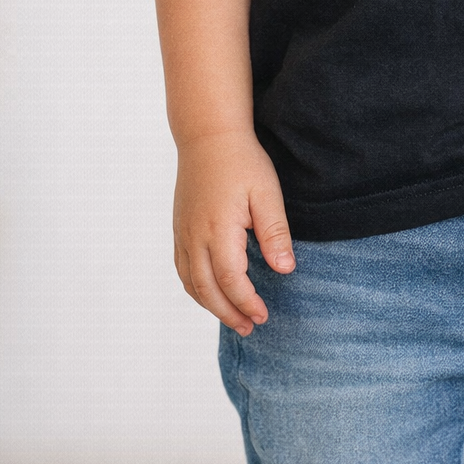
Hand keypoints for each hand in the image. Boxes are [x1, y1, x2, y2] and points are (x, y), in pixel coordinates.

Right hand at [173, 130, 295, 335]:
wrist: (208, 135)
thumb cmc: (242, 161)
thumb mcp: (266, 193)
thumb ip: (275, 232)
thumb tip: (285, 269)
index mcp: (218, 230)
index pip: (231, 280)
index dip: (247, 302)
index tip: (264, 315)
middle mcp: (195, 236)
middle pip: (207, 290)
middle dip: (229, 313)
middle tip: (250, 327)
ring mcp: (183, 233)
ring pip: (191, 283)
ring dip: (211, 306)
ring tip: (233, 318)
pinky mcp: (179, 228)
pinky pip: (182, 269)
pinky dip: (196, 289)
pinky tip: (210, 293)